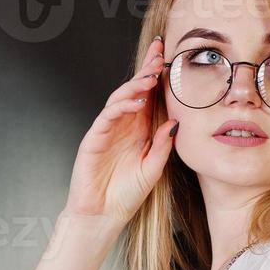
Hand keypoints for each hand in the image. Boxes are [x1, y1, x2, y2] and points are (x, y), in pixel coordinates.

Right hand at [62, 36, 177, 229]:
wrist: (102, 216)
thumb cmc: (125, 195)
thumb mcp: (153, 169)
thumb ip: (163, 146)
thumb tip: (175, 122)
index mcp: (139, 131)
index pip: (149, 97)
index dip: (156, 77)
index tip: (168, 58)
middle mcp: (123, 126)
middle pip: (134, 91)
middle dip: (146, 70)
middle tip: (159, 53)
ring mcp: (107, 130)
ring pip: (120, 99)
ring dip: (135, 85)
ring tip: (151, 75)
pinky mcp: (94, 139)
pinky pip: (108, 116)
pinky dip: (121, 106)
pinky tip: (136, 102)